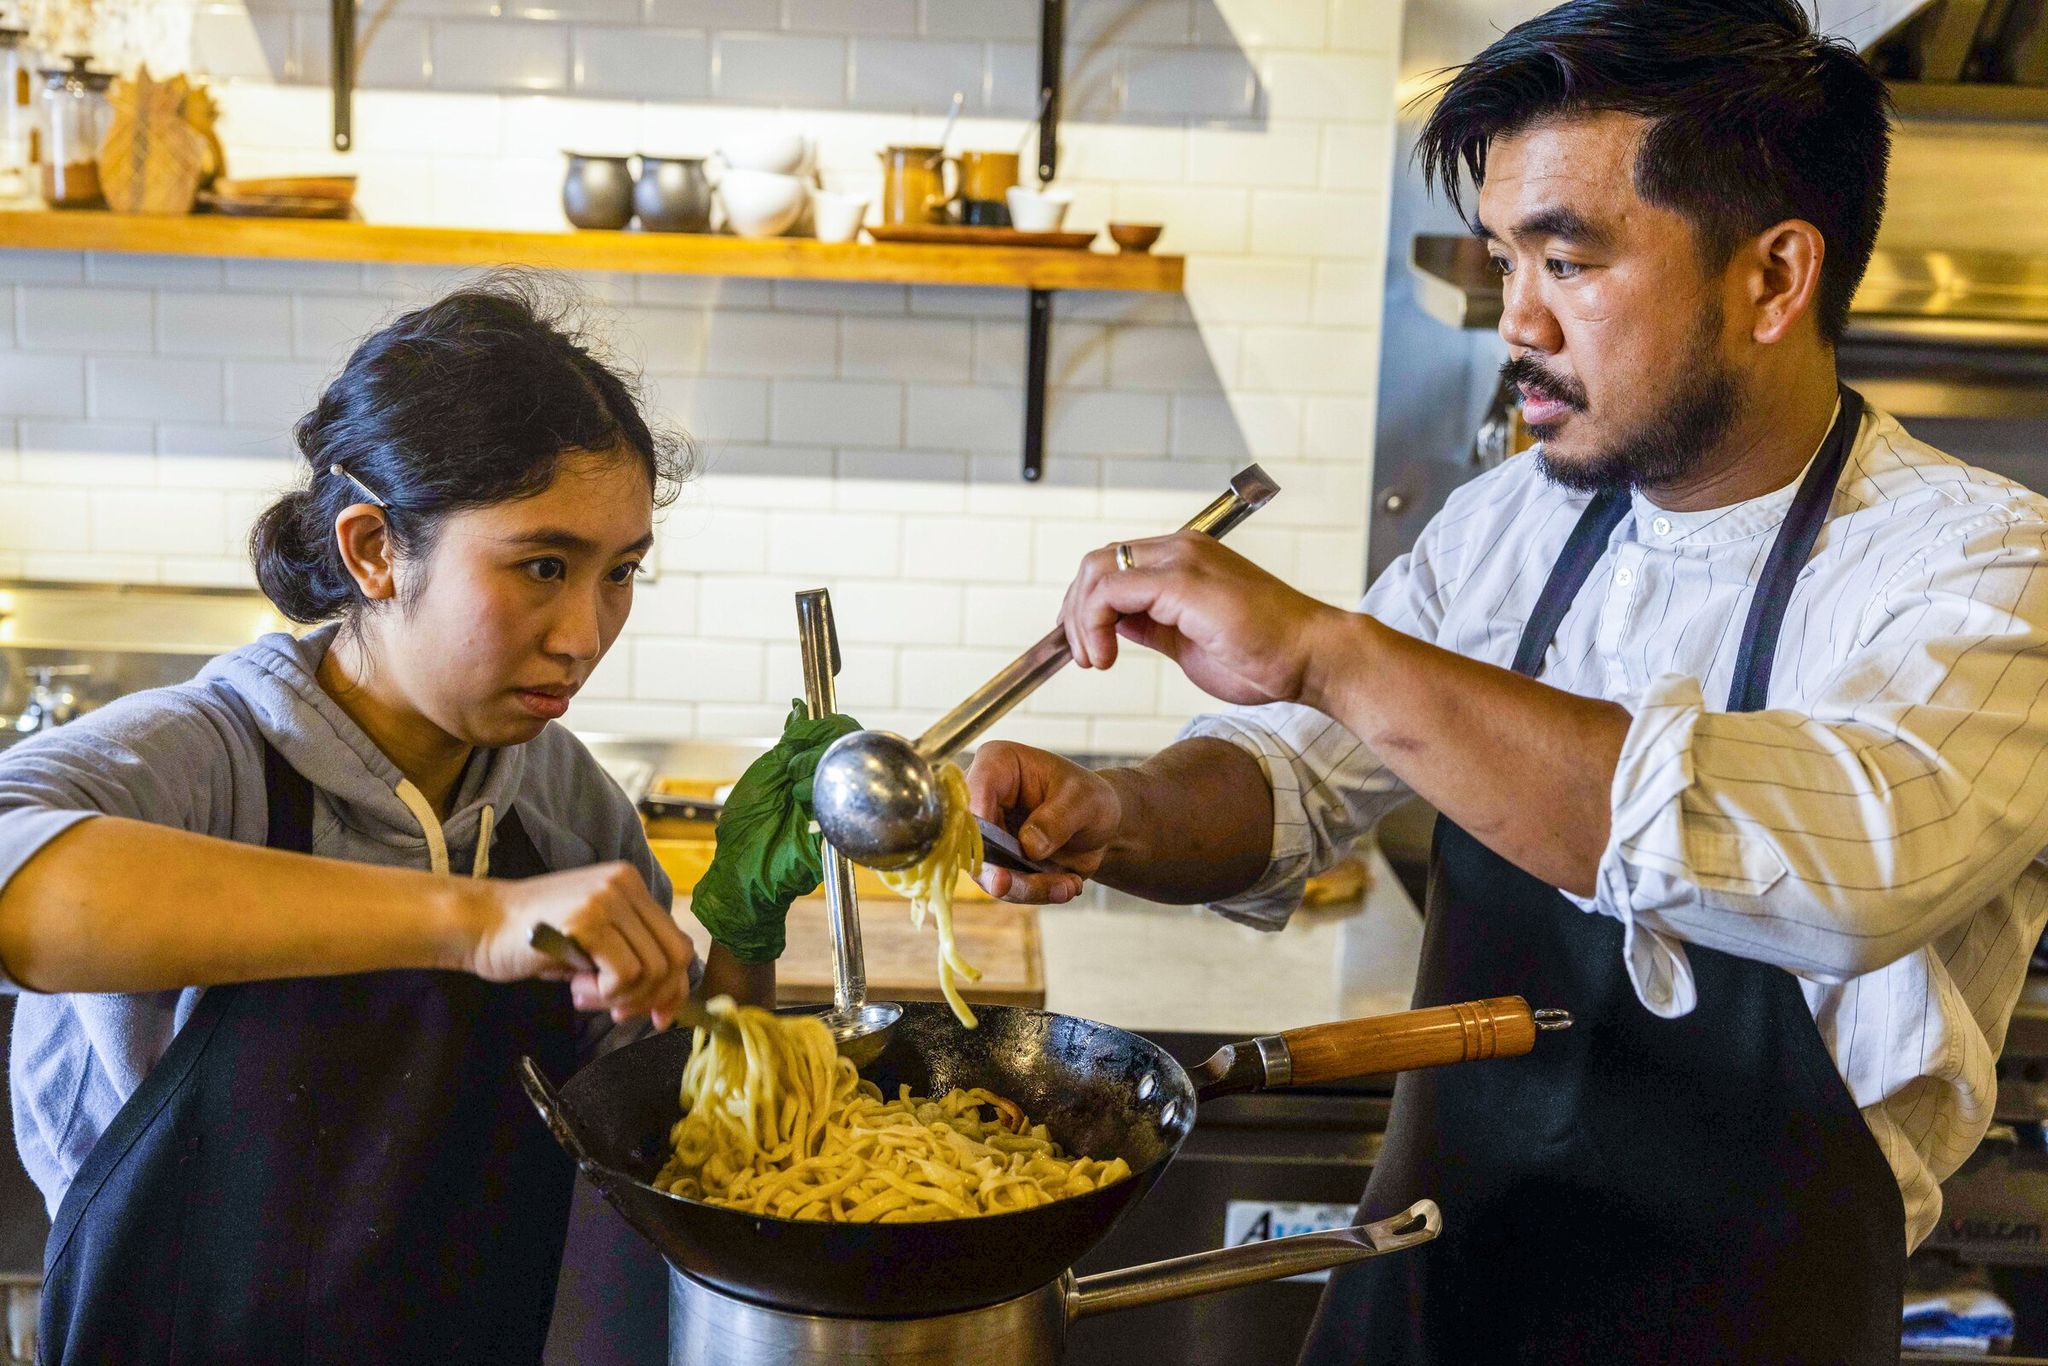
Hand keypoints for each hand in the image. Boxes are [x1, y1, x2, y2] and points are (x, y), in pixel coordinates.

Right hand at [469, 863, 696, 1025]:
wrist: (479, 924)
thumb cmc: (532, 939)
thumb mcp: (594, 943)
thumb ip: (632, 958)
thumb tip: (669, 1004)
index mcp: (631, 885)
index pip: (678, 942)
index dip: (674, 986)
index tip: (658, 1015)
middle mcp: (625, 885)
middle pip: (674, 958)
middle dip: (650, 997)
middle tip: (613, 1010)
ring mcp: (607, 899)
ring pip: (651, 970)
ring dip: (620, 997)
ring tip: (584, 993)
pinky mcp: (588, 919)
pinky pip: (624, 974)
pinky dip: (606, 993)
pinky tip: (576, 987)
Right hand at [966, 741, 1119, 903]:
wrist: (1098, 824)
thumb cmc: (1088, 797)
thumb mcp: (1084, 800)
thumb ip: (1058, 819)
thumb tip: (1029, 847)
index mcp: (997, 765)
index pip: (973, 792)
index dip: (979, 824)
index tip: (1002, 850)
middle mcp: (983, 800)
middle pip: (973, 841)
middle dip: (1003, 871)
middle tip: (1030, 886)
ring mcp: (988, 836)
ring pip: (989, 872)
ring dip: (1026, 887)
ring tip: (1067, 886)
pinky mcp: (999, 863)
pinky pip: (1008, 887)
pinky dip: (1037, 893)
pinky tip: (1068, 885)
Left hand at [1061, 531, 1352, 709]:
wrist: (1312, 659)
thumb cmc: (1264, 657)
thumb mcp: (1188, 642)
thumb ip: (1151, 625)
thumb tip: (1116, 626)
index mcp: (1184, 560)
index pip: (1113, 567)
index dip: (1086, 607)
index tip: (1086, 648)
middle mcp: (1181, 549)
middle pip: (1097, 563)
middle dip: (1076, 612)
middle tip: (1084, 657)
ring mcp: (1182, 560)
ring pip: (1097, 571)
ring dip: (1081, 620)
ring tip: (1096, 660)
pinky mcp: (1183, 581)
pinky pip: (1112, 590)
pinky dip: (1094, 624)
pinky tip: (1107, 656)